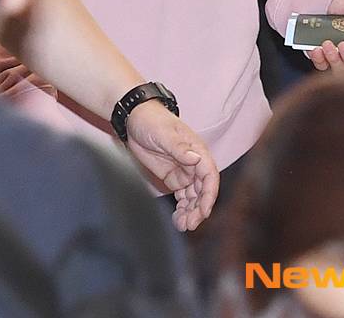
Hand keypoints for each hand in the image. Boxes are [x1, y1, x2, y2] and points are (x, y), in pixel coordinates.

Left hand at [125, 99, 218, 231]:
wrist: (133, 118)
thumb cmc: (151, 120)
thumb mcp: (164, 134)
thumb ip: (180, 148)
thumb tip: (196, 159)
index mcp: (197, 150)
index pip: (210, 175)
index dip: (209, 195)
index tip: (203, 211)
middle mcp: (194, 162)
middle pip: (203, 190)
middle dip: (199, 209)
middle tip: (189, 225)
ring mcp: (183, 171)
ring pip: (193, 197)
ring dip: (191, 212)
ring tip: (182, 225)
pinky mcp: (172, 177)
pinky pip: (182, 197)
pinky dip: (182, 209)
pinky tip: (177, 219)